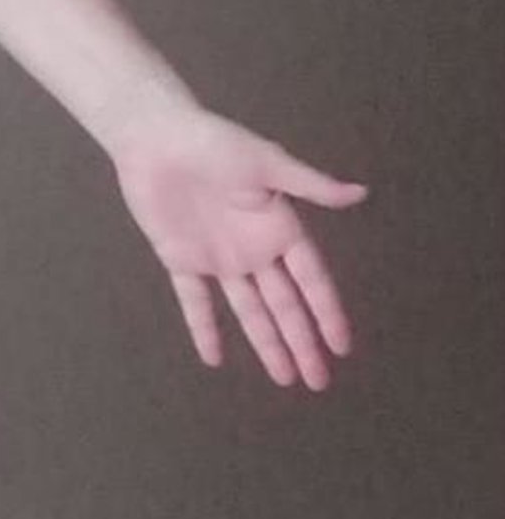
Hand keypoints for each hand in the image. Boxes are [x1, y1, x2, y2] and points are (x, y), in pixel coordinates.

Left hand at [108, 100, 367, 388]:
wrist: (157, 137)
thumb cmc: (216, 142)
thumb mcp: (268, 164)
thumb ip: (311, 185)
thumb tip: (361, 194)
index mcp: (280, 227)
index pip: (311, 281)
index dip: (328, 313)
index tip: (343, 347)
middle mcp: (254, 248)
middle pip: (285, 306)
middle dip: (303, 343)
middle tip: (319, 381)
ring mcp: (219, 257)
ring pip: (249, 311)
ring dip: (266, 344)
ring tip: (285, 378)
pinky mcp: (182, 258)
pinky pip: (195, 302)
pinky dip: (204, 328)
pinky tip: (214, 358)